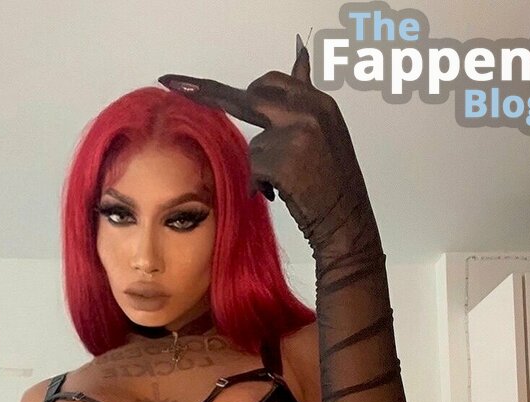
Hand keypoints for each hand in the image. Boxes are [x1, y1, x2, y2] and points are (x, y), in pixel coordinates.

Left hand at [158, 36, 378, 257]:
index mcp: (319, 103)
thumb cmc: (332, 184)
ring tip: (285, 182)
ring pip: (254, 142)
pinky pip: (254, 167)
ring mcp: (298, 134)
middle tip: (183, 94)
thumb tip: (300, 52)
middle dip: (226, 106)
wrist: (345, 221)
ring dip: (261, 166)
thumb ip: (303, 96)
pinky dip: (260, 184)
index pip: (271, 81)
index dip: (240, 89)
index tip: (190, 83)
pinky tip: (280, 193)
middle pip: (254, 98)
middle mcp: (311, 111)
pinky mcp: (284, 159)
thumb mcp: (325, 130)